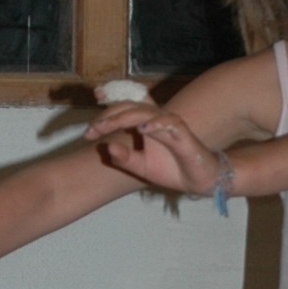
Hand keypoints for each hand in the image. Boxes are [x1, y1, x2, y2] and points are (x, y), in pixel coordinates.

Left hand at [85, 103, 219, 197]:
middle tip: (91, 130)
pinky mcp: (183, 133)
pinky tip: (142, 129)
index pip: (125, 108)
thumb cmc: (171, 169)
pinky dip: (156, 124)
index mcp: (145, 124)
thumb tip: (107, 147)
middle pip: (130, 107)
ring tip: (107, 126)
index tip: (89, 119)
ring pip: (145, 112)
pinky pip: (170, 123)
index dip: (108, 107)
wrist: (197, 181)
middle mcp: (155, 120)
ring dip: (124, 118)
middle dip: (109, 116)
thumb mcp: (140, 167)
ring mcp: (169, 124)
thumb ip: (124, 158)